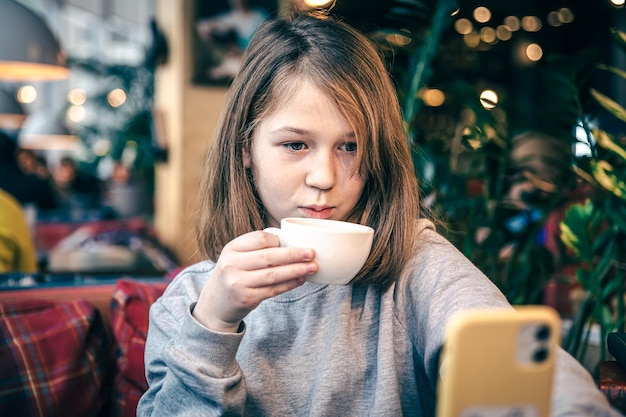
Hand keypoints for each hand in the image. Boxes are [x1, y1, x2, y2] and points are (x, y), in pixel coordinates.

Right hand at [193, 230, 316, 332]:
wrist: (215, 303)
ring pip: (273, 275)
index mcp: (232, 248)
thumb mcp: (237, 256)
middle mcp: (232, 264)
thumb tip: (293, 243)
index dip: (279, 241)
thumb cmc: (234, 274)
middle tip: (311, 253)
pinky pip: (273, 290)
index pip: (260, 239)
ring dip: (296, 271)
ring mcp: (238, 283)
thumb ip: (257, 249)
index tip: (294, 242)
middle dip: (293, 255)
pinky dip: (289, 284)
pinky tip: (300, 280)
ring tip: (312, 267)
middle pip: (269, 256)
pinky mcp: (246, 299)